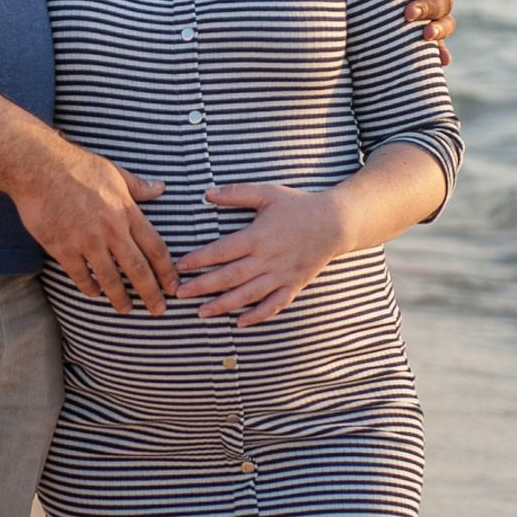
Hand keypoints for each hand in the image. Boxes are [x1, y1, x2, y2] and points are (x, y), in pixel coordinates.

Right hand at [15, 151, 177, 315]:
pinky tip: (94, 292)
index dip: (167, 270)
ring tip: (126, 309)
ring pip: (110, 278)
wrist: (38, 168)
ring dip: (120, 297)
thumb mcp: (114, 172)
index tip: (173, 285)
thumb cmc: (77, 165)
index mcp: (126, 211)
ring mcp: (87, 242)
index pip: (155, 247)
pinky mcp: (63, 249)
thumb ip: (137, 186)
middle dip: (151, 293)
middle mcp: (110, 230)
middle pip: (137, 269)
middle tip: (158, 309)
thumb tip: (160, 188)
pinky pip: (80, 276)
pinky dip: (89, 287)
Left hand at [177, 183, 348, 326]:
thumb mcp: (268, 193)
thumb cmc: (298, 205)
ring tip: (202, 312)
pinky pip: (275, 304)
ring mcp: (282, 274)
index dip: (199, 259)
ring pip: (249, 294)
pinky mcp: (294, 284)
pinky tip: (241, 323)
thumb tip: (207, 193)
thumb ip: (237, 193)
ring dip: (224, 305)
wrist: (336, 222)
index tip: (180, 266)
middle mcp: (268, 258)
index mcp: (258, 236)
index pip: (222, 251)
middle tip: (180, 294)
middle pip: (230, 277)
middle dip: (203, 287)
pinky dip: (258, 315)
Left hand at [398, 0, 454, 66]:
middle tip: (406, 13)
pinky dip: (441, 52)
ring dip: (438, 29)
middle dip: (426, 7)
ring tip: (425, 34)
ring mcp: (433, 10)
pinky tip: (442, 62)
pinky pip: (438, 42)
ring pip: (446, 21)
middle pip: (443, 1)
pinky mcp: (423, 27)